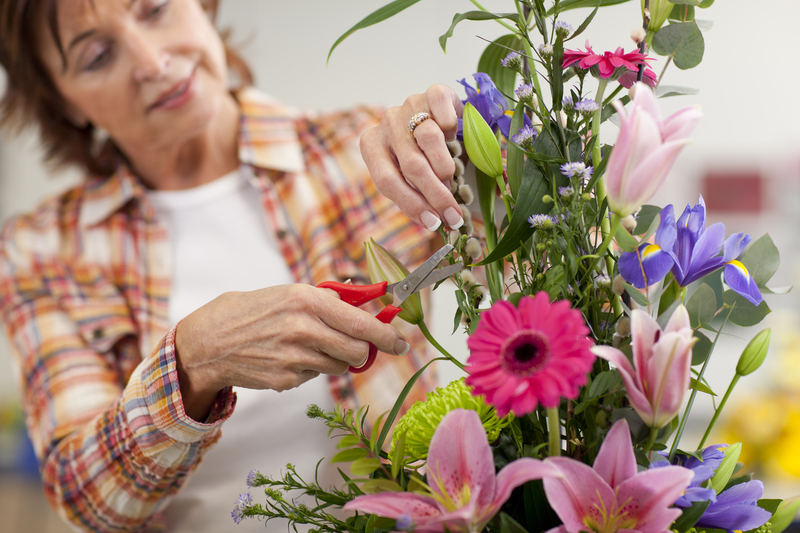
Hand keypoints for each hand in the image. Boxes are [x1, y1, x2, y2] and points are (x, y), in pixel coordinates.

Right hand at [174, 284, 409, 419]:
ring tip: (311, 346)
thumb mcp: (290, 292)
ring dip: (335, 359)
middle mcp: (303, 328)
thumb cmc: (252, 311)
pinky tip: (289, 357)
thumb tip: (364, 298)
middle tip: (357, 347)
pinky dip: (311, 369)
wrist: (210, 341)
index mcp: (307, 300)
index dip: (386, 335)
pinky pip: (315, 377)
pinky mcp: (286, 379)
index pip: (360, 323)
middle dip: (362, 351)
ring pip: (339, 366)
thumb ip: (328, 299)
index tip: (400, 342)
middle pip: (357, 351)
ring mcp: (294, 357)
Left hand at [361, 85, 463, 231]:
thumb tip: (433, 223)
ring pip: (429, 138)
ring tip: (451, 179)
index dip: (411, 204)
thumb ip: (413, 195)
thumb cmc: (419, 154)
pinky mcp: (432, 93)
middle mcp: (387, 123)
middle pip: (411, 164)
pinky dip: (451, 125)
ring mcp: (409, 105)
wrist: (435, 117)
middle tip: (453, 214)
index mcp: (371, 145)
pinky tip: (453, 136)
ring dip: (444, 166)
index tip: (433, 223)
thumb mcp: (407, 176)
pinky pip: (443, 109)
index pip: (386, 180)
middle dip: (435, 194)